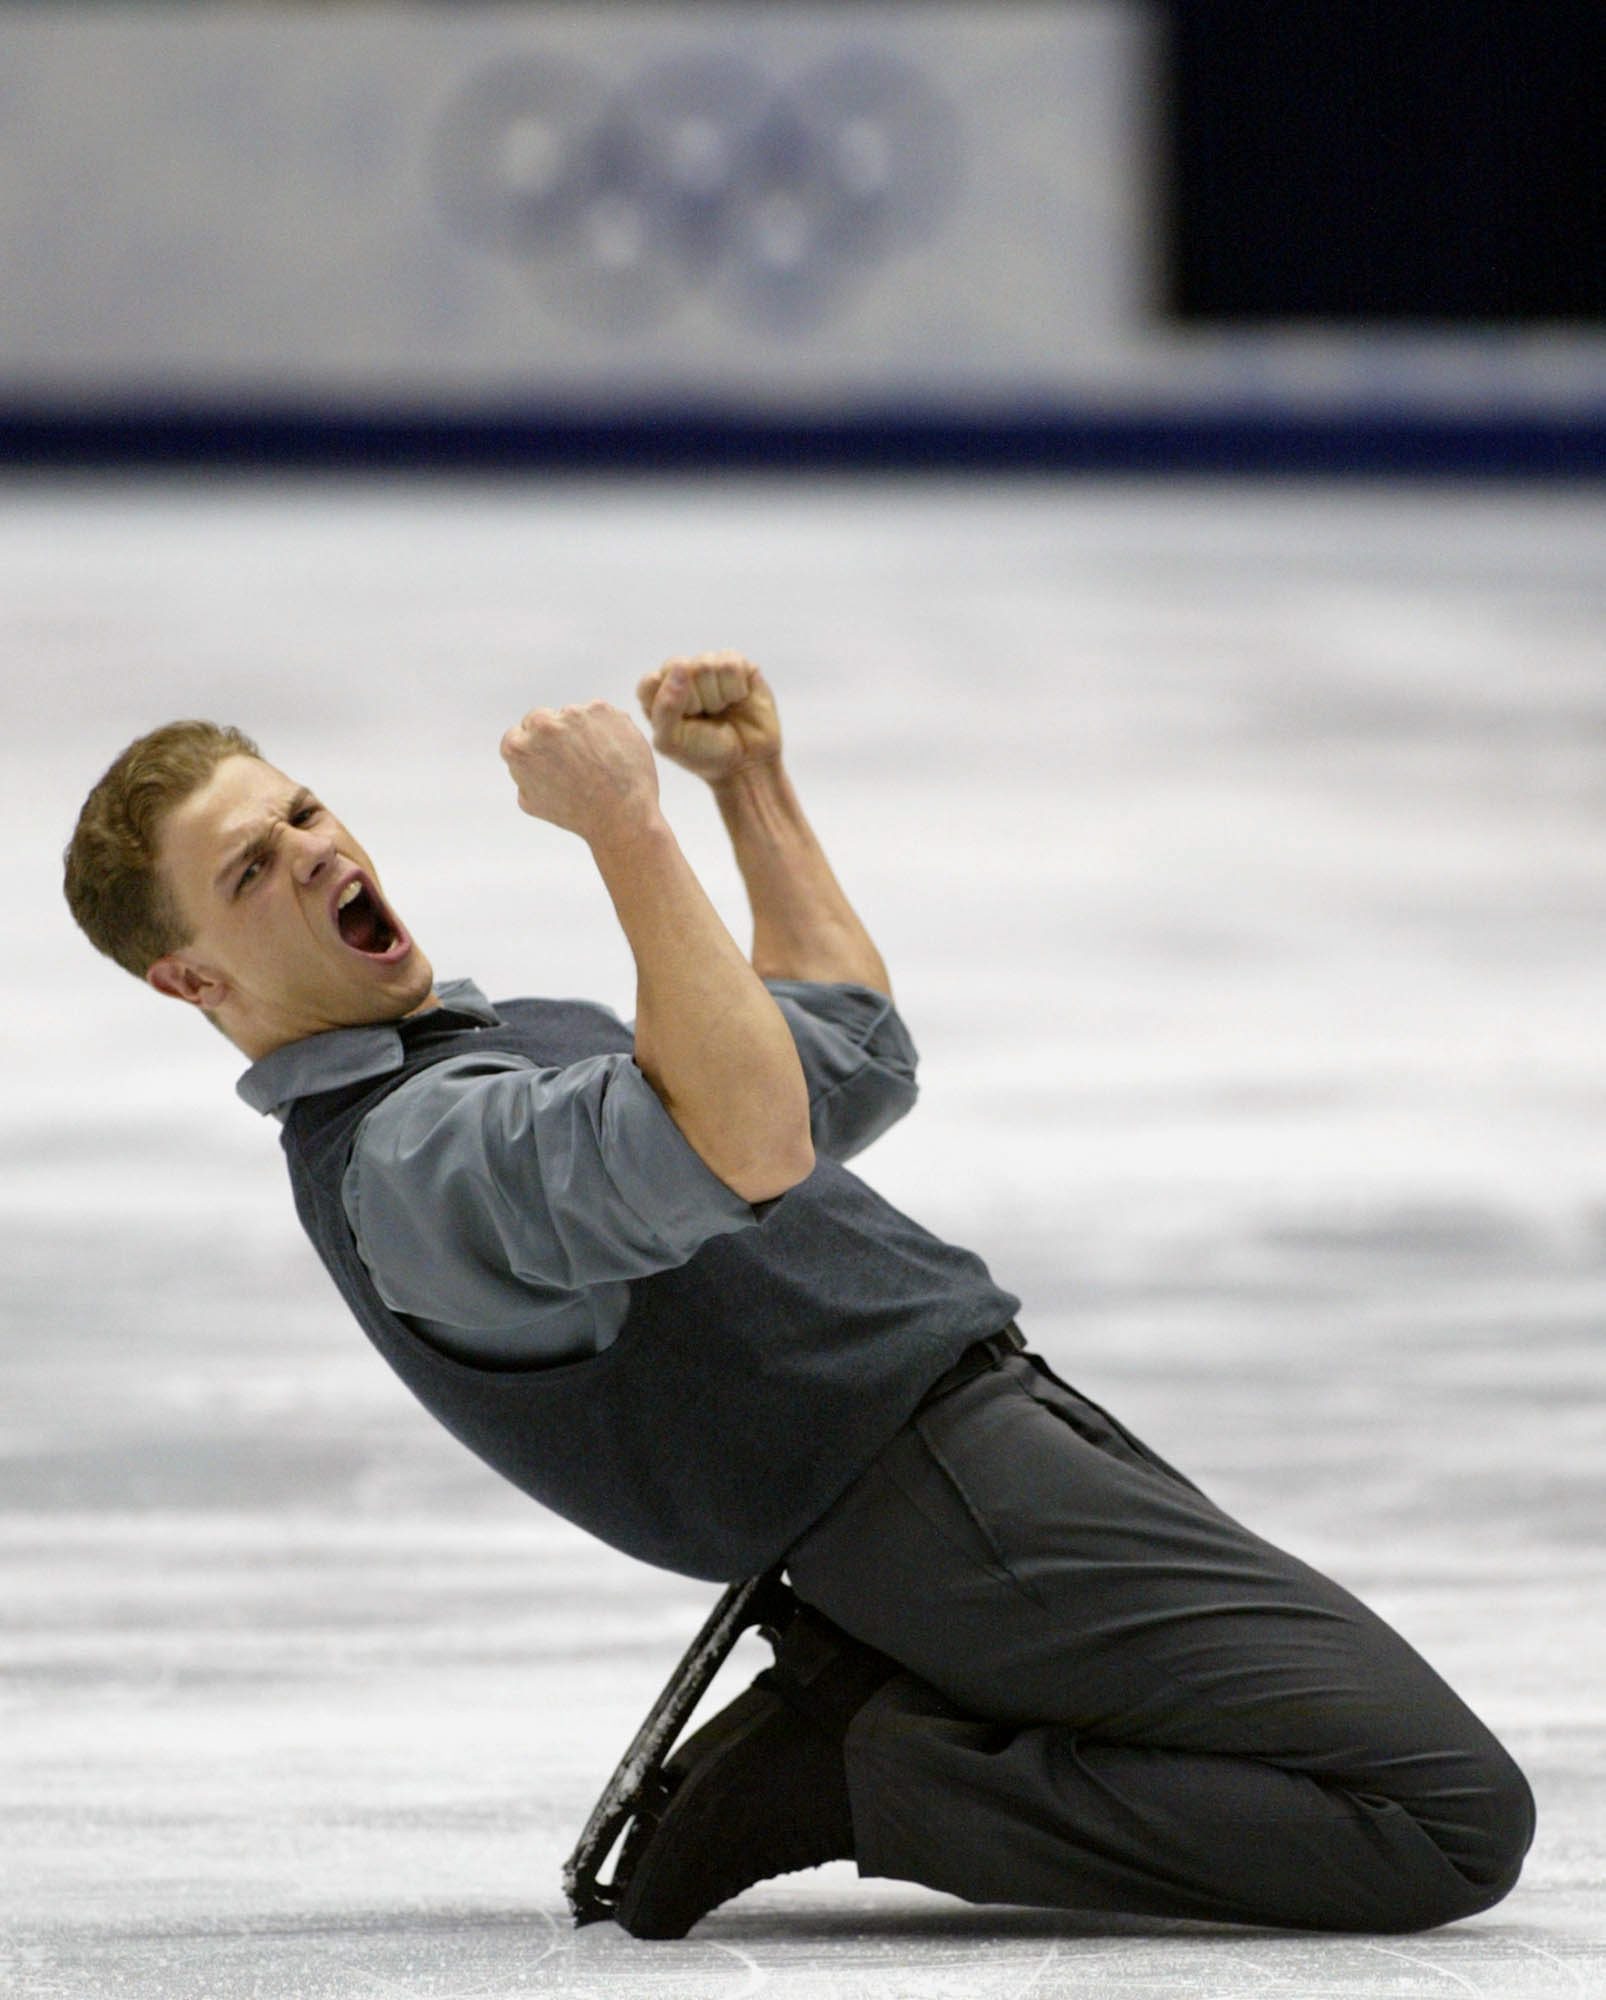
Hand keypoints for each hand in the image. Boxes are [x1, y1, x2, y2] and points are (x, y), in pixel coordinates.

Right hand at [500, 701, 660, 844]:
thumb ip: (522, 773)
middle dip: (553, 735)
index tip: (548, 760)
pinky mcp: (601, 709)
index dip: (534, 749)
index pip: (516, 735)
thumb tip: (527, 759)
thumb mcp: (531, 802)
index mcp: (518, 747)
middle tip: (574, 761)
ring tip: (597, 763)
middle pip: (540, 719)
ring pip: (572, 717)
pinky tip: (612, 754)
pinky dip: (604, 730)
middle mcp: (542, 724)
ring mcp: (573, 713)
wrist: (624, 812)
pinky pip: (598, 716)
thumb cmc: (578, 814)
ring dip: (580, 732)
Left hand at [637, 652, 781, 785]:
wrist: (747, 763)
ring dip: (718, 696)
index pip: (650, 682)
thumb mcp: (672, 743)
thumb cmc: (705, 753)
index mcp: (656, 692)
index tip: (683, 725)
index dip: (670, 704)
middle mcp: (679, 675)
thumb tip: (681, 667)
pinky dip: (736, 688)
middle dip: (696, 700)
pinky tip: (737, 699)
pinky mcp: (735, 663)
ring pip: (707, 664)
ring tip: (722, 710)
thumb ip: (665, 708)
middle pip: (679, 667)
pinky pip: (731, 664)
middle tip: (705, 718)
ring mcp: (708, 665)